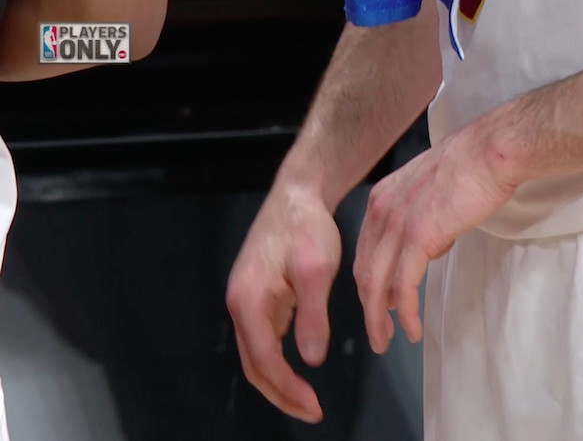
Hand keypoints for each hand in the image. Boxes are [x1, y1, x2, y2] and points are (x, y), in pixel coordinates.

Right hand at [226, 184, 340, 422]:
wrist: (297, 195)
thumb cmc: (306, 226)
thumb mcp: (316, 269)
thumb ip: (312, 316)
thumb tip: (311, 359)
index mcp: (248, 299)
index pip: (265, 359)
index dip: (288, 387)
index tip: (314, 406)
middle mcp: (240, 304)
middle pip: (254, 364)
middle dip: (281, 393)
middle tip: (311, 412)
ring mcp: (247, 301)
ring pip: (257, 355)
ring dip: (278, 381)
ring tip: (306, 400)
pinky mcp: (258, 298)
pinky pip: (264, 339)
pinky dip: (278, 361)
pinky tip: (298, 371)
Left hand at [353, 126, 517, 353]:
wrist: (488, 152)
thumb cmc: (471, 168)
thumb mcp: (431, 193)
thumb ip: (422, 220)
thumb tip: (431, 247)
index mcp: (381, 200)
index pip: (366, 251)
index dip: (369, 283)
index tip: (376, 305)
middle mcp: (380, 212)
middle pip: (364, 271)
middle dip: (368, 308)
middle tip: (377, 333)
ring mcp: (397, 225)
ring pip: (377, 284)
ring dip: (379, 319)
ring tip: (387, 341)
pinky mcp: (418, 238)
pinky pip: (403, 286)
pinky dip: (405, 312)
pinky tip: (411, 328)